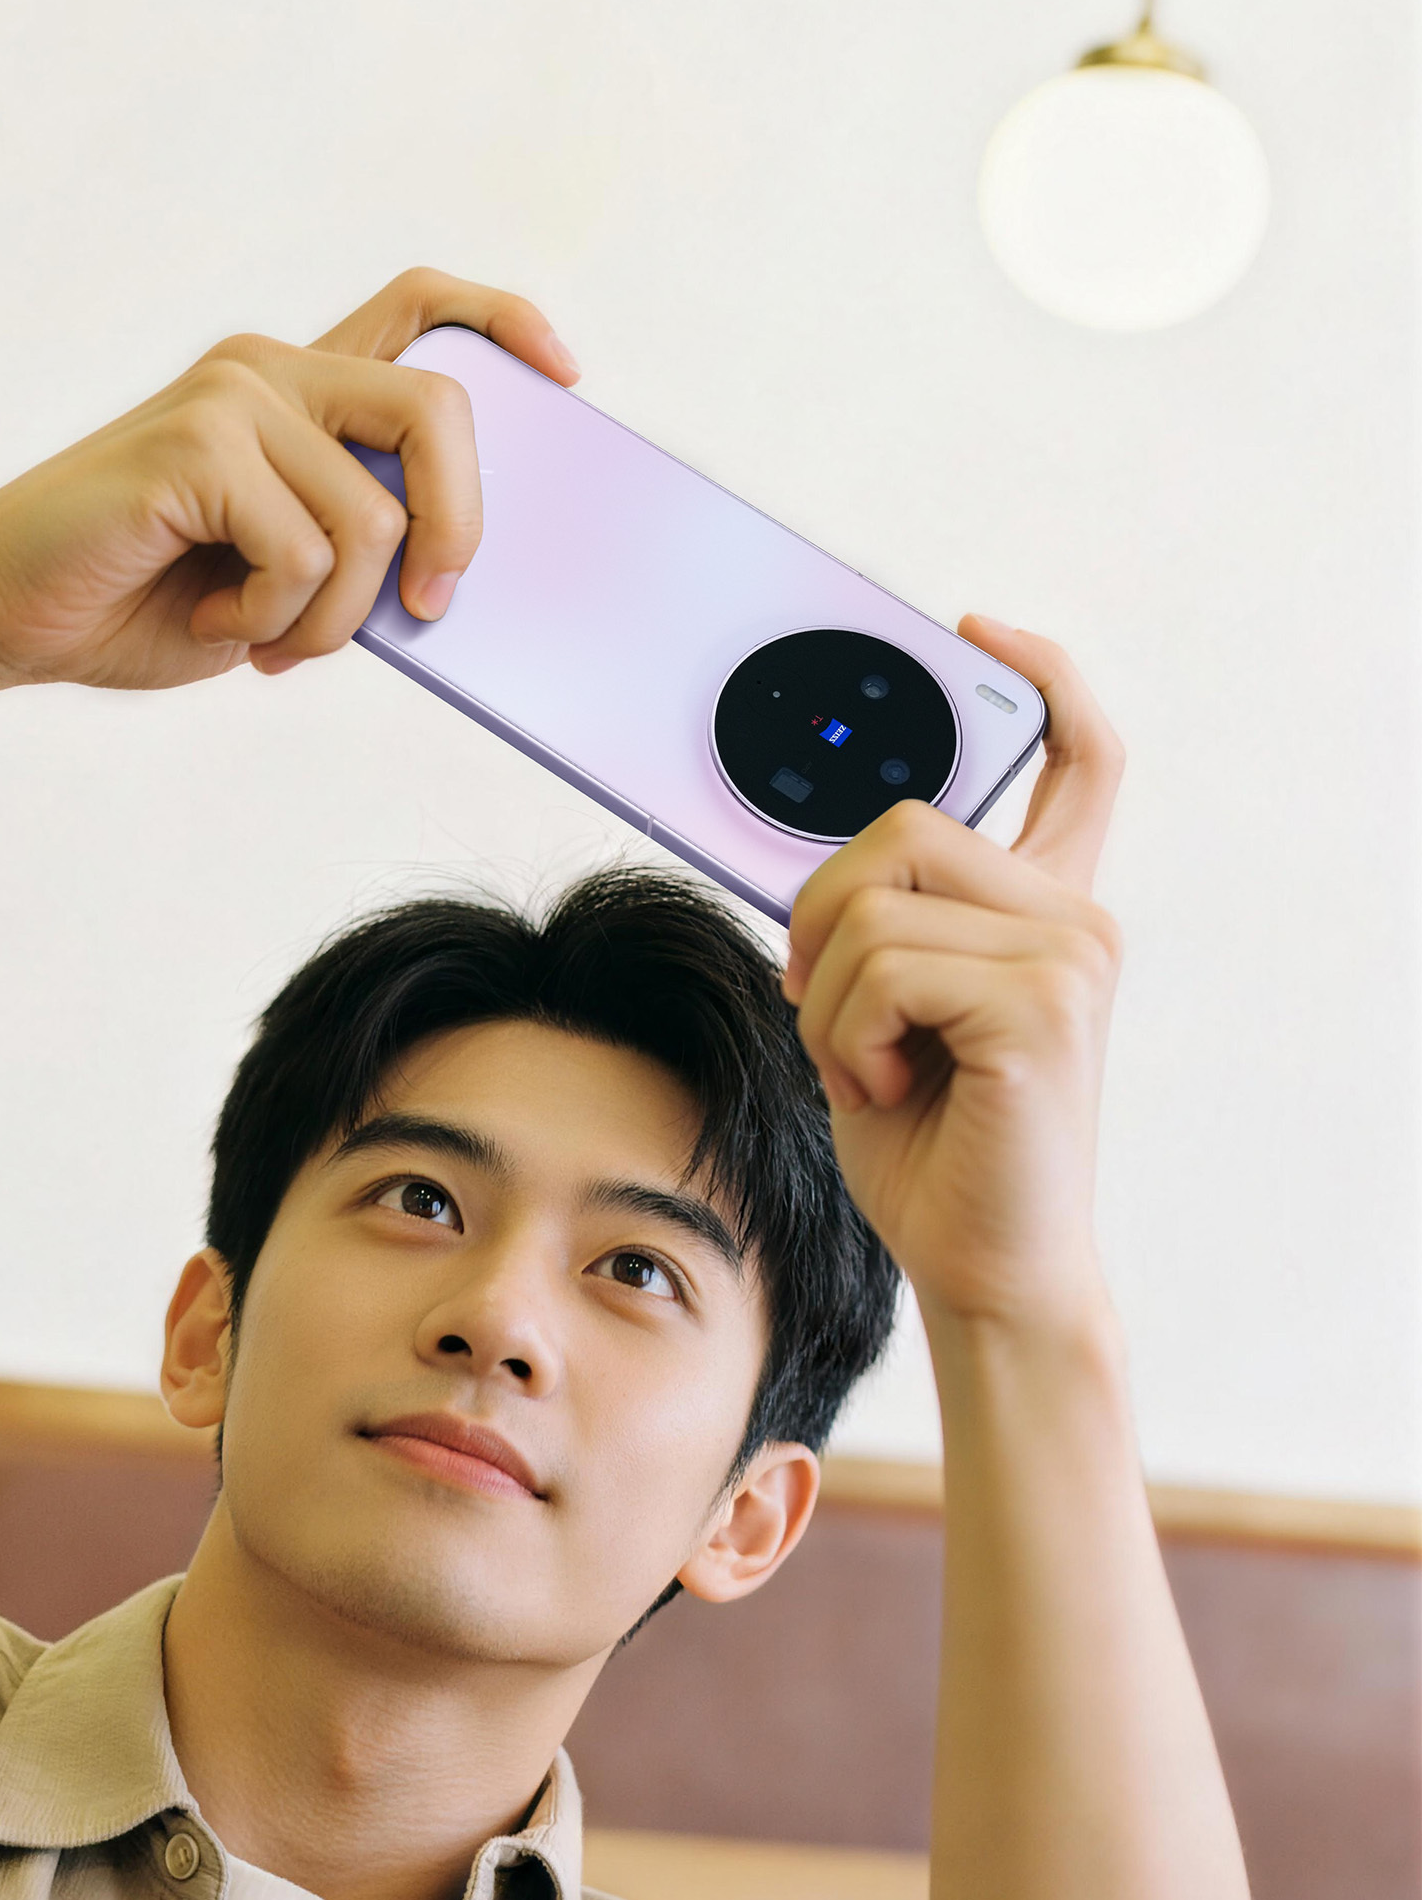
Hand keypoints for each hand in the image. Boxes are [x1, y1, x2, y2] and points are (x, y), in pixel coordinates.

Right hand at [0, 269, 577, 699]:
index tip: (566, 374)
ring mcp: (231, 398)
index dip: (504, 321)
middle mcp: (267, 368)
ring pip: (373, 514)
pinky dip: (273, 618)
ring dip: (335, 615)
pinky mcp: (196, 447)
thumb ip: (350, 546)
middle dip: (459, 525)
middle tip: (431, 607)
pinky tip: (214, 621)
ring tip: (265, 638)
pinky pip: (305, 551)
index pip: (422, 304)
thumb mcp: (274, 576)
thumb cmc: (133, 598)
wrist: (1, 612)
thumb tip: (447, 572)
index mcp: (291, 386)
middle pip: (438, 409)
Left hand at [780, 618, 1127, 1332]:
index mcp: (1050, 913)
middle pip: (905, 823)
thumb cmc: (932, 1155)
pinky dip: (847, 1039)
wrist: (987, 1270)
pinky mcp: (1041, 1005)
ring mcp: (1069, 955)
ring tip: (873, 1072)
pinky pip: (884, 968)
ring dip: (831, 1002)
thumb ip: (885, 927)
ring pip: (876, 903)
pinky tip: (885, 1092)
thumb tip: (822, 876)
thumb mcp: (889, 1016)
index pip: (1078, 759)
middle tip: (828, 1012)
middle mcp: (1076, 918)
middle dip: (823, 916)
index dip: (1041, 676)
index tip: (979, 629)